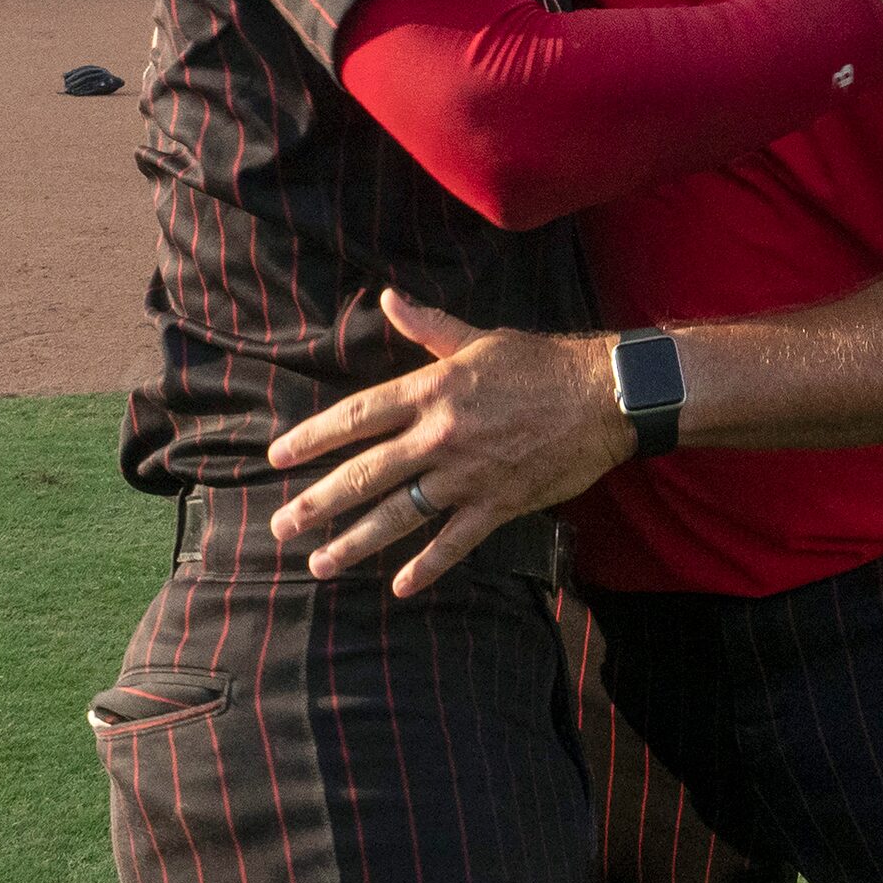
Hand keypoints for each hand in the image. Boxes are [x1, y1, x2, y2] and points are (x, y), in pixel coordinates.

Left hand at [263, 291, 632, 596]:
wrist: (604, 396)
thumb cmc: (542, 362)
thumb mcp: (481, 338)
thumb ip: (428, 325)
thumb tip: (388, 297)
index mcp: (433, 389)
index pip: (358, 416)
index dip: (313, 437)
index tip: (279, 457)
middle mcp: (441, 435)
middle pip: (366, 474)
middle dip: (319, 502)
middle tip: (282, 524)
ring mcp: (468, 475)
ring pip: (400, 515)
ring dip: (355, 541)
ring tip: (320, 562)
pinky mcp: (498, 504)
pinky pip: (454, 542)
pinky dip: (426, 566)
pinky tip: (399, 585)